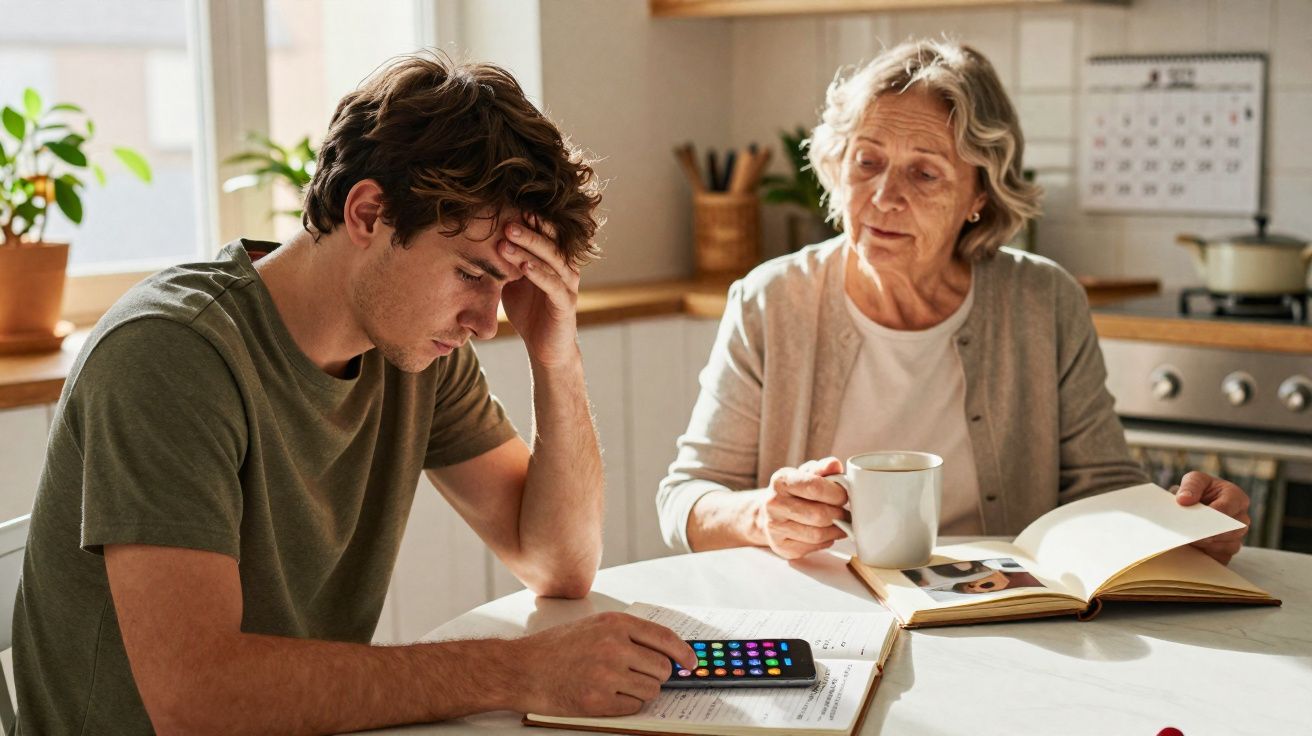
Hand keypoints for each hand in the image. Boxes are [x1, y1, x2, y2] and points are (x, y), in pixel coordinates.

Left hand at [498, 216, 582, 367]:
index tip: (507, 210)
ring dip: (529, 249)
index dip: (529, 222)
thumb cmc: (528, 312)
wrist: (545, 348)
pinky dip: (539, 274)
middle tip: (506, 222)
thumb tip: (479, 240)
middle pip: (549, 242)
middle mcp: (565, 268)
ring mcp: (568, 285)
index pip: (544, 234)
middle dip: (527, 231)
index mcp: (554, 260)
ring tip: (508, 240)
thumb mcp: (512, 282)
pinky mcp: (566, 304)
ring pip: (551, 260)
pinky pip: (554, 285)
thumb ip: (505, 262)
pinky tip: (524, 266)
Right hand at [511, 612, 696, 716]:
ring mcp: (607, 674)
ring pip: (651, 690)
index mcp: (616, 624)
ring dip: (641, 692)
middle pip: (662, 668)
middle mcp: (615, 647)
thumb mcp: (595, 627)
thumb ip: (629, 635)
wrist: (523, 669)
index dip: (685, 653)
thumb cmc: (556, 648)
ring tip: (616, 685)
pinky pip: (633, 708)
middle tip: (638, 676)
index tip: (692, 663)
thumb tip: (666, 651)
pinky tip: (607, 695)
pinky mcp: (598, 701)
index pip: (666, 639)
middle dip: (656, 675)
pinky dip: (626, 705)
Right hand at [753, 457, 849, 559]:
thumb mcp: (805, 474)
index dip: (837, 493)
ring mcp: (775, 528)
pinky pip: (813, 547)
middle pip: (818, 515)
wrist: (767, 513)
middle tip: (845, 512)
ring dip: (836, 530)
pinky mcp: (781, 547)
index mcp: (781, 481)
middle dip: (839, 514)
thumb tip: (835, 465)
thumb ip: (822, 469)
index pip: (815, 487)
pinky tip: (825, 533)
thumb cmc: (792, 492)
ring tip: (840, 523)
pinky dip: (826, 541)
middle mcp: (774, 504)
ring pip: (818, 534)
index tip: (844, 495)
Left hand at [1174, 470, 1250, 564]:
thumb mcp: (1194, 480)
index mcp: (1236, 497)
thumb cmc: (1197, 491)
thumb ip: (1190, 486)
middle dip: (1214, 532)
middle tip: (1193, 534)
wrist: (1191, 507)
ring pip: (1231, 545)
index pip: (1228, 508)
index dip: (1214, 514)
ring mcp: (1236, 536)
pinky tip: (1195, 551)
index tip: (1198, 520)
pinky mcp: (1227, 551)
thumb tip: (1184, 500)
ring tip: (1191, 541)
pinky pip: (1224, 557)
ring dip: (1211, 545)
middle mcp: (1241, 518)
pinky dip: (1209, 555)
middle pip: (1235, 529)